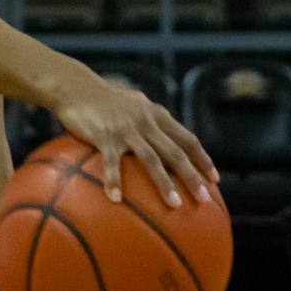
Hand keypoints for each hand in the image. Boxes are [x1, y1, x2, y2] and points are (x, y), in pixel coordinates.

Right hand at [47, 69, 217, 208]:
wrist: (76, 86)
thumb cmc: (105, 100)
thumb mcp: (135, 104)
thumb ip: (150, 120)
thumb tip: (163, 142)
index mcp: (157, 114)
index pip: (187, 139)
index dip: (202, 159)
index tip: (215, 179)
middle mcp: (146, 121)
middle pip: (176, 152)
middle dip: (193, 176)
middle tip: (204, 199)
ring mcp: (126, 128)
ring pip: (151, 159)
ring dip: (165, 183)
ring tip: (175, 205)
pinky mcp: (104, 135)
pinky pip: (112, 162)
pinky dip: (115, 181)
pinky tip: (116, 199)